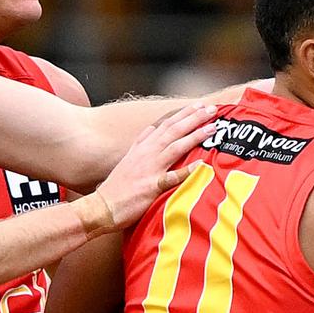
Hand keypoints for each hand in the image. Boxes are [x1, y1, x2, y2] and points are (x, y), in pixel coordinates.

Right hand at [96, 103, 215, 228]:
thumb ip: (141, 143)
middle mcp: (147, 154)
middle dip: (194, 118)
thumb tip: (151, 129)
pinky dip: (185, 171)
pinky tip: (200, 165)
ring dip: (194, 136)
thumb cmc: (116, 187)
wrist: (101, 207)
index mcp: (143, 147)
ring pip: (175, 148)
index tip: (199, 105)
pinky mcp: (150, 187)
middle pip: (173, 131)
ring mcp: (149, 170)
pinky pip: (170, 178)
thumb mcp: (128, 159)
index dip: (183, 114)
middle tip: (212, 109)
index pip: (166, 125)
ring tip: (212, 128)